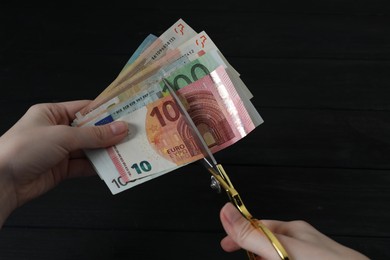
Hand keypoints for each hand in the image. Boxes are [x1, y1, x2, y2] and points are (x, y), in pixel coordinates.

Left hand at [0, 101, 128, 226]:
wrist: (2, 181)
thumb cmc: (24, 148)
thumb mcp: (62, 136)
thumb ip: (93, 134)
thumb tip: (119, 128)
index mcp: (52, 113)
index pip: (85, 109)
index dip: (106, 112)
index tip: (125, 115)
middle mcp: (57, 130)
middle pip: (90, 130)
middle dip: (109, 134)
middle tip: (130, 135)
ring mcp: (60, 151)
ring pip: (89, 149)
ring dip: (106, 151)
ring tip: (125, 151)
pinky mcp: (62, 169)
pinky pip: (85, 166)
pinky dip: (98, 167)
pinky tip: (111, 166)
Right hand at [219, 202, 368, 259]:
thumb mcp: (282, 249)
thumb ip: (253, 235)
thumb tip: (227, 212)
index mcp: (292, 230)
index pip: (257, 226)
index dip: (239, 236)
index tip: (226, 245)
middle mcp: (300, 243)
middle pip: (266, 245)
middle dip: (254, 255)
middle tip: (247, 259)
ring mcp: (307, 257)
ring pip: (277, 256)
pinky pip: (289, 258)